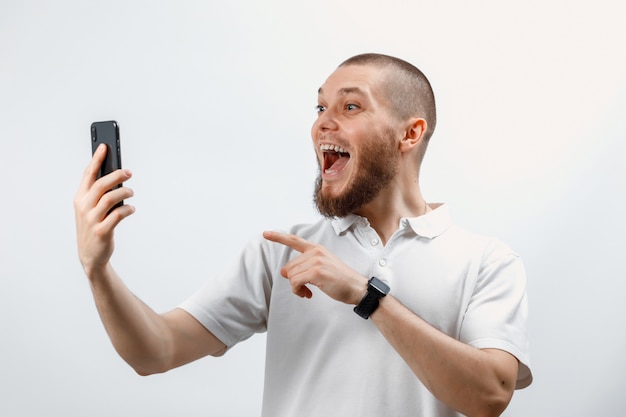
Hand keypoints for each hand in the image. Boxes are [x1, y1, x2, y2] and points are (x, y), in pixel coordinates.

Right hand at [74, 144, 134, 275]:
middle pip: (101, 184)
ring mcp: (92, 220)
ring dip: (125, 192)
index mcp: (80, 199)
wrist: (91, 255)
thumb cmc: (94, 226)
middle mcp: (84, 207)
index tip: (105, 146)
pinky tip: (132, 208)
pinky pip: (118, 215)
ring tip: (131, 192)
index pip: (88, 175)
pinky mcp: (102, 231)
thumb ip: (100, 193)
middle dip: (117, 175)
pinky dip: (128, 209)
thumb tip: (117, 175)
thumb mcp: (91, 209)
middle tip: (129, 172)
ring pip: (110, 198)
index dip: (96, 159)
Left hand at [263, 231, 366, 303]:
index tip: (265, 234)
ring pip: (290, 276)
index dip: (278, 237)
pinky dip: (298, 291)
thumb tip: (283, 272)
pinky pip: (295, 282)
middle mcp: (315, 252)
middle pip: (289, 267)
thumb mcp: (322, 267)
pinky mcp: (316, 272)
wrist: (356, 288)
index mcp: (316, 249)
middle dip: (294, 280)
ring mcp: (316, 261)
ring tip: (308, 291)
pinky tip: (308, 294)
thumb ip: (303, 266)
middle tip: (305, 288)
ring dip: (296, 288)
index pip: (294, 240)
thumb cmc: (340, 280)